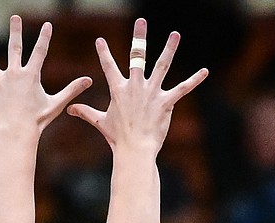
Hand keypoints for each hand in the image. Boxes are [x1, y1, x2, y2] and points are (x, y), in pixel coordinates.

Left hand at [0, 15, 91, 134]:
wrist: (19, 132)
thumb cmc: (38, 120)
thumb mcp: (57, 103)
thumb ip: (72, 89)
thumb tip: (89, 80)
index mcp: (30, 75)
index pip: (40, 52)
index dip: (44, 38)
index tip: (47, 25)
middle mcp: (13, 74)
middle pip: (14, 48)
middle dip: (16, 31)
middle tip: (15, 17)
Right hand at [68, 18, 208, 154]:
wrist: (134, 150)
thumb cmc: (118, 138)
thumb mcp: (100, 122)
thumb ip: (85, 112)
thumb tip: (70, 109)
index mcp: (118, 89)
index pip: (108, 66)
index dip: (104, 52)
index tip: (100, 40)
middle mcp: (135, 86)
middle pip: (137, 56)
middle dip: (138, 37)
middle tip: (140, 20)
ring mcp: (152, 93)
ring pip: (162, 66)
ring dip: (169, 49)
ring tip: (175, 34)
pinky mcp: (166, 102)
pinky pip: (183, 88)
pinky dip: (194, 80)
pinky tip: (205, 72)